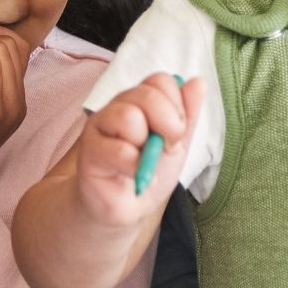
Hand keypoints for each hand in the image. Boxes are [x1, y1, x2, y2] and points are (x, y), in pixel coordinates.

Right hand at [75, 72, 206, 228]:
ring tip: (144, 161)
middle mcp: (118, 106)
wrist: (129, 207)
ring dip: (146, 145)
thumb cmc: (149, 172)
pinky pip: (120, 150)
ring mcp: (100, 126)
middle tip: (167, 148)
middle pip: (147, 95)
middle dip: (169, 125)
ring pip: (128, 116)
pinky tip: (136, 176)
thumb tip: (198, 82)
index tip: (177, 133)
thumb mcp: (177, 143)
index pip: (161, 81)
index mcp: (140, 100)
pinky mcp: (90, 152)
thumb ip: (187, 114)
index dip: (177, 106)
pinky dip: (136, 168)